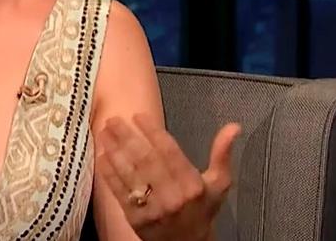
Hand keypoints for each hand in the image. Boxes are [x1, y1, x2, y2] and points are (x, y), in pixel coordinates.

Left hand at [95, 113, 241, 240]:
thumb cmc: (202, 209)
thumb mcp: (219, 184)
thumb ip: (222, 154)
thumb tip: (234, 126)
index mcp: (192, 185)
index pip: (169, 152)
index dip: (153, 132)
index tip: (138, 116)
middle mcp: (172, 196)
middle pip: (146, 160)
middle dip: (127, 137)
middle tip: (114, 120)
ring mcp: (152, 208)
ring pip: (130, 174)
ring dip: (114, 151)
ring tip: (104, 132)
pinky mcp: (135, 218)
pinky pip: (119, 191)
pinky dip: (109, 173)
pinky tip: (101, 156)